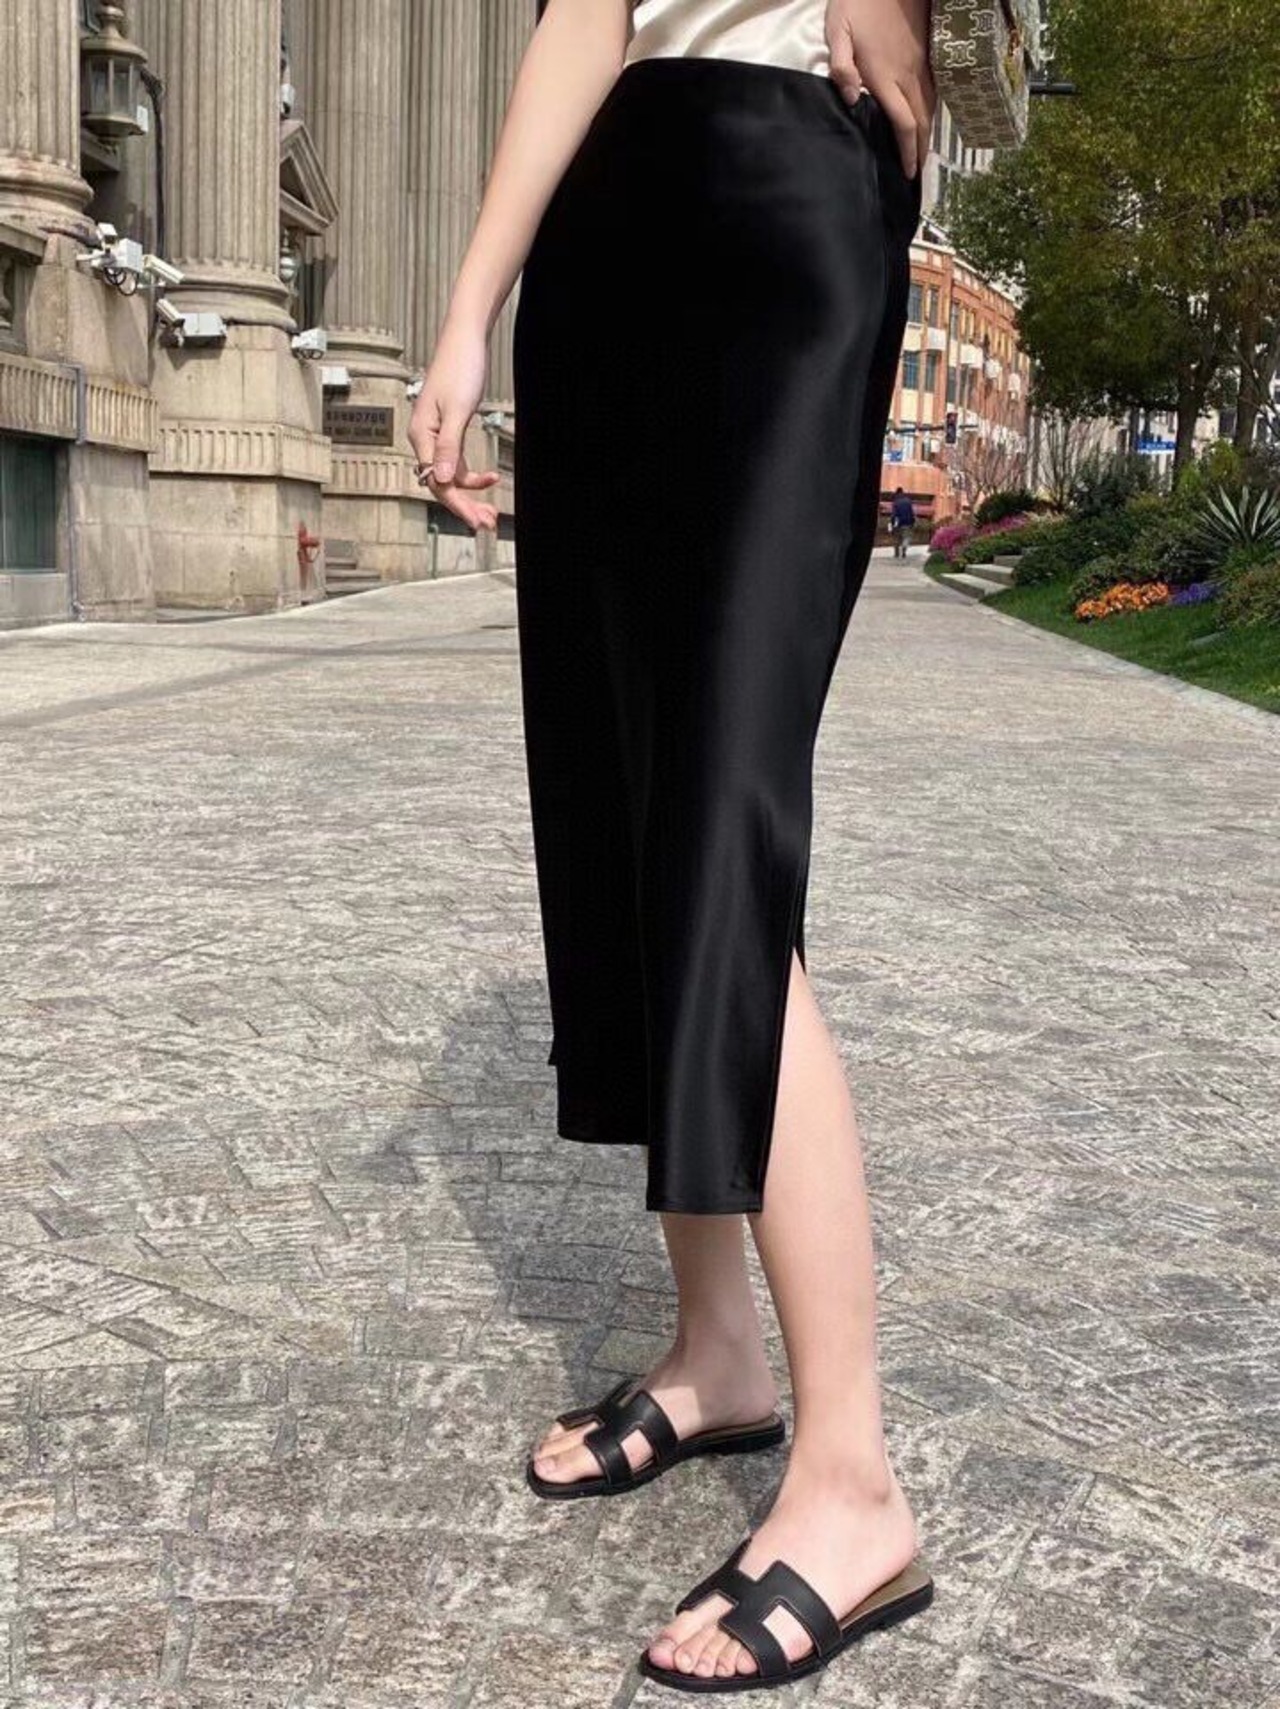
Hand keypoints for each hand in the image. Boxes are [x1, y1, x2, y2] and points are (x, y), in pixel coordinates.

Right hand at [407, 321, 499, 532]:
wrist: (465, 340)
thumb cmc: (460, 368)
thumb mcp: (458, 411)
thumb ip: (450, 447)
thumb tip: (444, 480)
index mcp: (421, 435)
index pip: (438, 482)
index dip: (459, 505)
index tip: (477, 521)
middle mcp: (425, 439)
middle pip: (443, 483)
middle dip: (466, 505)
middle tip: (487, 523)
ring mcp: (436, 436)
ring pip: (451, 475)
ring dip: (471, 493)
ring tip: (491, 510)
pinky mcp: (449, 430)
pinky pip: (457, 462)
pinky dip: (472, 474)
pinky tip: (489, 479)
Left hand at [825, 0, 935, 178]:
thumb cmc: (857, 4)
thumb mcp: (838, 32)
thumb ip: (842, 68)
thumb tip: (850, 102)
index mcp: (885, 77)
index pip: (903, 124)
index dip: (907, 152)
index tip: (908, 173)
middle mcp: (908, 76)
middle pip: (921, 123)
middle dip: (921, 151)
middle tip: (917, 174)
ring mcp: (920, 66)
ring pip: (930, 109)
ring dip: (928, 135)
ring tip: (922, 155)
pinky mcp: (926, 56)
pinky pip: (933, 93)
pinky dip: (931, 114)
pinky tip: (926, 122)